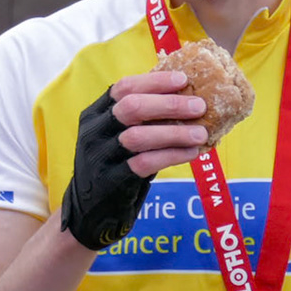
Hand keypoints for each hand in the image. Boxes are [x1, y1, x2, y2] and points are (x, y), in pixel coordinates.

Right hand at [60, 70, 205, 251]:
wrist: (89, 210)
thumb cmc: (114, 166)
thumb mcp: (118, 137)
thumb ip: (141, 119)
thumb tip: (187, 96)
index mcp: (95, 114)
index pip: (122, 88)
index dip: (154, 81)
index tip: (183, 80)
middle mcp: (93, 132)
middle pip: (130, 107)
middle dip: (168, 104)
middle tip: (200, 106)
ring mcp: (99, 157)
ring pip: (137, 137)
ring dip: (174, 132)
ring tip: (201, 133)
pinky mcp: (109, 181)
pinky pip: (143, 164)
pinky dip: (171, 156)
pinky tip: (192, 153)